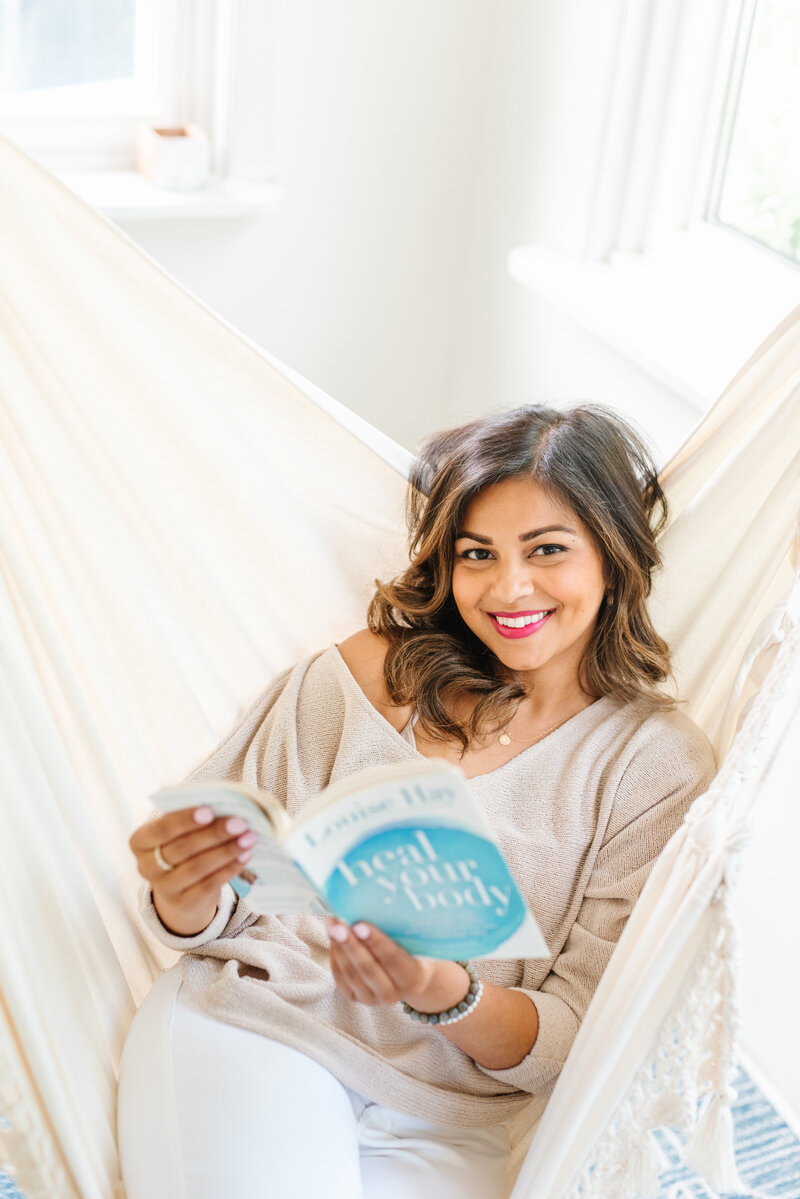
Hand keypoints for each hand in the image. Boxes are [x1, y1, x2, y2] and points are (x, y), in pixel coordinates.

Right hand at [129, 806, 257, 935]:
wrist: (181, 890)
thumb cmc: (183, 848)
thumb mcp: (180, 832)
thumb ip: (194, 819)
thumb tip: (225, 807)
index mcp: (140, 841)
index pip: (161, 829)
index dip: (185, 820)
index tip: (210, 810)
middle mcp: (146, 866)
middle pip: (182, 848)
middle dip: (214, 834)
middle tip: (241, 823)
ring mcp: (163, 889)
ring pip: (197, 867)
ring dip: (227, 851)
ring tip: (249, 838)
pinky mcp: (183, 904)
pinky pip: (208, 885)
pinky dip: (229, 869)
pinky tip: (245, 856)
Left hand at [325, 919, 469, 1011]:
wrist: (409, 975)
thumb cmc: (412, 948)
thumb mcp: (413, 940)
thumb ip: (399, 929)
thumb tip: (373, 902)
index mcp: (412, 979)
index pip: (393, 959)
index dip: (376, 942)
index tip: (360, 924)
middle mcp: (392, 994)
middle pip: (368, 969)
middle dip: (351, 944)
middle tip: (338, 923)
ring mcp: (372, 999)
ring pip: (351, 974)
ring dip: (339, 947)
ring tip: (331, 924)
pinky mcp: (356, 997)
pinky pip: (341, 977)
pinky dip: (335, 955)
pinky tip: (332, 937)